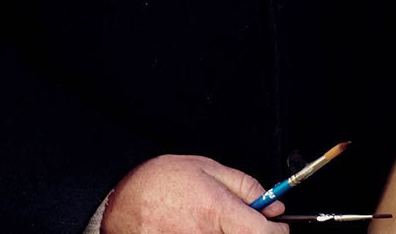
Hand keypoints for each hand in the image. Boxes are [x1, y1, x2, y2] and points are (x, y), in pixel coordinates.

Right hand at [101, 154, 286, 233]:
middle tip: (236, 220)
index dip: (276, 230)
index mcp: (215, 210)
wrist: (119, 200)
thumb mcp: (206, 168)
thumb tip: (272, 205)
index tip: (275, 225)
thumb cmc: (158, 182)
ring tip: (208, 223)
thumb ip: (245, 186)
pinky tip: (194, 229)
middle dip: (249, 232)